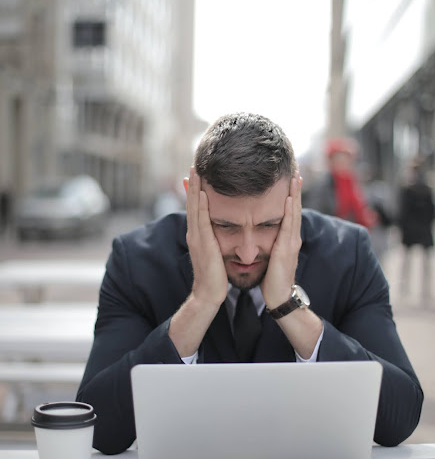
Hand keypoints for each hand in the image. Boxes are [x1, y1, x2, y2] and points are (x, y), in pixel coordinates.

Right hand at [185, 167, 227, 305]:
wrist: (209, 294)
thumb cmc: (214, 276)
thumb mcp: (214, 253)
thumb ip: (214, 240)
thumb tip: (218, 232)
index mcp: (198, 235)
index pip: (196, 207)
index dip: (196, 190)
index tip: (198, 173)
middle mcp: (194, 233)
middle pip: (192, 203)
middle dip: (193, 184)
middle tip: (194, 164)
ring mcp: (196, 238)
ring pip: (194, 208)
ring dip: (195, 189)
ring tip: (196, 171)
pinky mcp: (202, 244)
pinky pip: (201, 220)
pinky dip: (200, 205)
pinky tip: (202, 193)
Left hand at [261, 172, 302, 308]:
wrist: (278, 297)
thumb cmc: (272, 279)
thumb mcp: (270, 256)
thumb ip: (269, 244)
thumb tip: (260, 235)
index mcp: (286, 238)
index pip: (288, 211)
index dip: (289, 194)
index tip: (288, 178)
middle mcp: (292, 237)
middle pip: (294, 207)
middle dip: (295, 189)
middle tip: (294, 170)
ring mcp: (292, 242)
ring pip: (294, 213)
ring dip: (295, 194)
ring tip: (294, 177)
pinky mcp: (287, 249)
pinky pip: (289, 226)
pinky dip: (290, 211)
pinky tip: (289, 198)